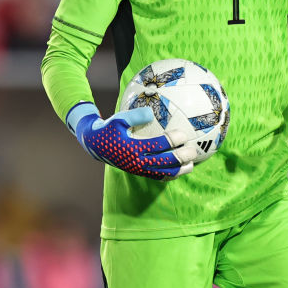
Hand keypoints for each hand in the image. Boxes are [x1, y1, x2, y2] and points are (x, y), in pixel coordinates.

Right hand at [65, 102, 195, 180]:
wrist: (95, 144)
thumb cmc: (109, 128)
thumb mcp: (119, 119)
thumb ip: (136, 116)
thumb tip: (152, 112)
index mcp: (132, 149)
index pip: (156, 146)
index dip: (171, 141)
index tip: (183, 135)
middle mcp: (136, 162)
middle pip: (162, 162)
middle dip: (179, 158)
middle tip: (192, 151)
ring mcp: (138, 169)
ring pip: (161, 173)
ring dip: (177, 170)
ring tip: (191, 165)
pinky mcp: (138, 172)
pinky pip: (156, 176)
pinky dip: (169, 175)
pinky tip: (180, 170)